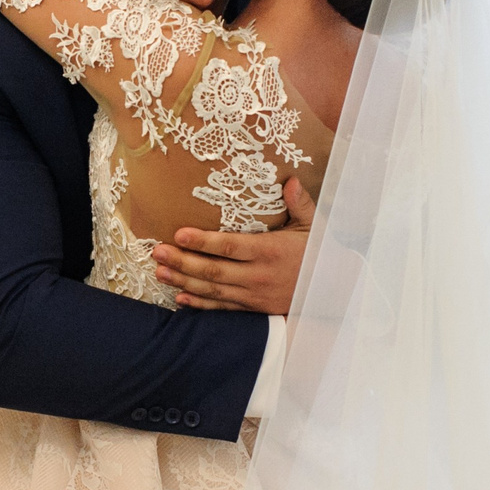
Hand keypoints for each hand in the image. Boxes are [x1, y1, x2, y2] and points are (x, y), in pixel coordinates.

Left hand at [154, 179, 314, 312]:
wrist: (332, 289)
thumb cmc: (318, 252)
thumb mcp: (313, 225)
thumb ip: (299, 203)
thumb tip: (290, 180)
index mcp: (270, 252)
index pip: (231, 247)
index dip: (203, 242)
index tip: (179, 234)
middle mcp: (259, 276)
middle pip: (214, 271)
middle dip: (183, 262)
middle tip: (157, 253)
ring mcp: (254, 295)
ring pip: (213, 291)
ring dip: (184, 282)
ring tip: (160, 272)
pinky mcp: (253, 308)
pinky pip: (223, 308)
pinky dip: (200, 305)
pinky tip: (180, 299)